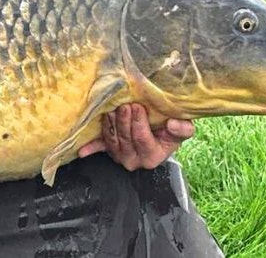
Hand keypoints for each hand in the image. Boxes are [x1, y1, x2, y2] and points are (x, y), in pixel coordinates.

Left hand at [77, 103, 194, 170]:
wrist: (159, 134)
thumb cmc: (170, 131)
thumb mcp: (181, 131)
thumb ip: (183, 129)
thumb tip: (174, 124)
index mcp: (152, 157)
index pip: (142, 139)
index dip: (139, 123)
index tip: (138, 107)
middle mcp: (134, 160)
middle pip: (124, 139)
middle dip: (123, 120)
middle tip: (124, 104)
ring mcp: (119, 155)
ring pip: (112, 139)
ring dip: (111, 123)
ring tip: (113, 108)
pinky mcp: (108, 149)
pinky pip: (98, 148)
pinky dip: (90, 148)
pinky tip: (82, 151)